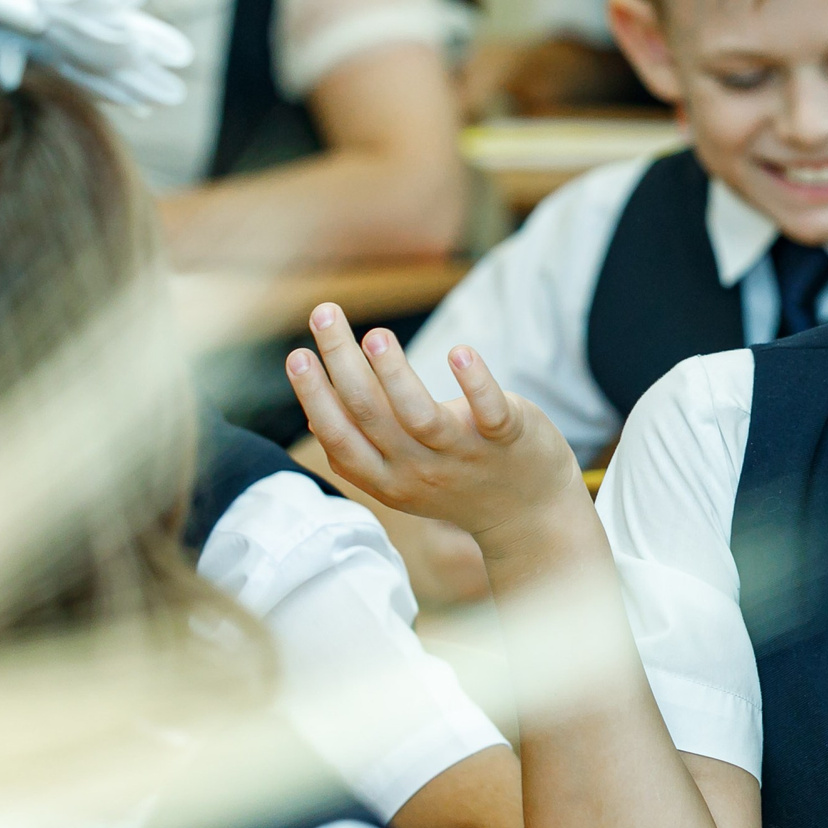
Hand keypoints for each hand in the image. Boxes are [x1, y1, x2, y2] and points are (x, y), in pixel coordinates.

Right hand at [286, 304, 582, 553]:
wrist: (531, 515)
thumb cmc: (458, 483)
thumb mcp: (403, 479)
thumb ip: (365, 451)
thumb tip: (316, 416)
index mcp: (387, 476)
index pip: (341, 437)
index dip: (315, 397)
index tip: (296, 354)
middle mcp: (419, 469)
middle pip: (371, 414)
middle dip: (341, 362)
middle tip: (324, 312)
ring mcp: (464, 455)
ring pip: (420, 416)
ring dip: (394, 373)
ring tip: (375, 334)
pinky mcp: (507, 437)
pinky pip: (488, 411)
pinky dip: (475, 382)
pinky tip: (460, 351)